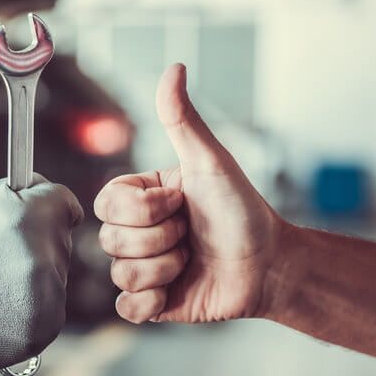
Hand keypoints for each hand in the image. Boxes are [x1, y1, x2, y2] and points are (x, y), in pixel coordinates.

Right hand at [0, 175, 82, 372]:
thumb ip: (23, 194)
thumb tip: (56, 196)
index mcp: (28, 217)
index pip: (67, 204)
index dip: (51, 209)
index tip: (40, 218)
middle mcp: (42, 258)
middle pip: (63, 242)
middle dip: (38, 244)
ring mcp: (45, 299)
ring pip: (58, 277)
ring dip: (36, 278)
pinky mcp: (42, 329)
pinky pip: (51, 309)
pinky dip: (32, 308)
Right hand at [94, 64, 283, 323]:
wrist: (269, 265)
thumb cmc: (242, 210)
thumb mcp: (210, 162)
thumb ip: (182, 120)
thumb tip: (174, 68)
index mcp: (141, 198)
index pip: (106, 203)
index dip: (144, 209)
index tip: (180, 203)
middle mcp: (137, 232)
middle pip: (110, 240)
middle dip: (160, 239)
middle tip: (190, 233)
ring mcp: (142, 268)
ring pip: (121, 273)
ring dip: (165, 268)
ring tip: (191, 259)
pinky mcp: (151, 302)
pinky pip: (126, 307)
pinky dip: (152, 301)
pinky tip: (176, 289)